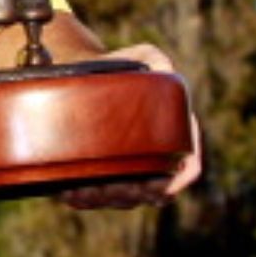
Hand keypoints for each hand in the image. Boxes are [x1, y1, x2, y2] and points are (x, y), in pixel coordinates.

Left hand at [62, 43, 202, 209]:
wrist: (77, 71)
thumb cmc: (115, 66)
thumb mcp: (140, 57)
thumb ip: (156, 60)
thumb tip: (165, 70)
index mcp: (172, 133)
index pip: (186, 167)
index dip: (175, 181)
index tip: (157, 186)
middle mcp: (151, 157)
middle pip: (150, 191)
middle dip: (132, 195)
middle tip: (111, 188)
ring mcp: (125, 168)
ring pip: (122, 197)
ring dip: (105, 199)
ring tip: (84, 192)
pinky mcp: (98, 172)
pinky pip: (94, 194)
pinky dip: (83, 198)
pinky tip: (70, 194)